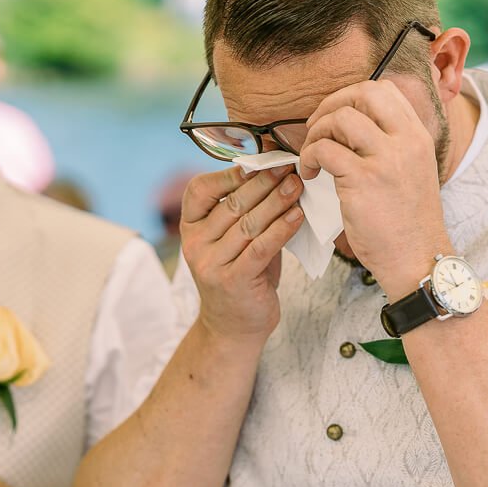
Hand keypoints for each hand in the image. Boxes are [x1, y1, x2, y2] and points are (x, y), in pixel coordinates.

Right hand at [180, 165, 304, 343]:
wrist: (233, 326)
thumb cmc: (240, 274)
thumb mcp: (232, 240)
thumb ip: (243, 211)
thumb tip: (273, 173)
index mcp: (190, 228)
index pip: (200, 189)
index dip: (230, 173)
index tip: (260, 161)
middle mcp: (195, 244)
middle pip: (232, 204)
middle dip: (263, 182)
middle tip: (288, 167)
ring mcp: (211, 264)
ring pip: (249, 223)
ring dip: (276, 201)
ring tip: (297, 186)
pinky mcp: (233, 280)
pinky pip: (261, 247)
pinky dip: (282, 228)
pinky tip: (297, 215)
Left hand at [297, 79, 453, 298]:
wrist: (416, 258)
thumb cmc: (406, 221)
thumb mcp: (411, 171)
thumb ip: (390, 145)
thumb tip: (349, 126)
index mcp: (417, 135)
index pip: (384, 89)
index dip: (352, 96)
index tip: (337, 118)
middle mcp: (405, 140)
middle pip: (363, 92)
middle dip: (330, 105)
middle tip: (317, 129)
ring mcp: (385, 159)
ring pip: (340, 118)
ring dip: (316, 133)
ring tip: (312, 156)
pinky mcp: (363, 180)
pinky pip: (325, 150)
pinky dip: (309, 157)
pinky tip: (310, 174)